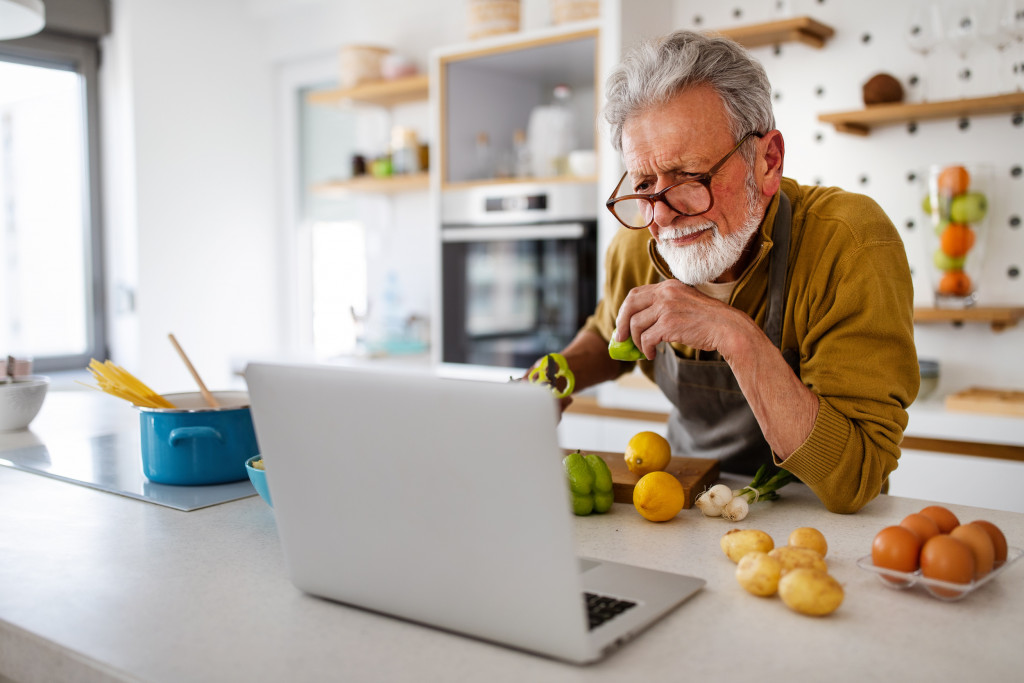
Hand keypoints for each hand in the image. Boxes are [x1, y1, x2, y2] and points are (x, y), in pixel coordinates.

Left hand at [613, 280, 743, 358]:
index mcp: (668, 286)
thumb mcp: (684, 303)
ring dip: (637, 341)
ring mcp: (667, 307)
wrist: (727, 327)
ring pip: (636, 325)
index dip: (625, 310)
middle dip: (621, 324)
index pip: (635, 294)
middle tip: (621, 338)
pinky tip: (651, 354)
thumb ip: (664, 306)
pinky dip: (645, 349)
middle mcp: (665, 293)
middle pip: (630, 306)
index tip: (622, 323)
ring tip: (644, 350)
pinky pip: (646, 338)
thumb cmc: (708, 320)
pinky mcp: (669, 324)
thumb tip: (638, 323)